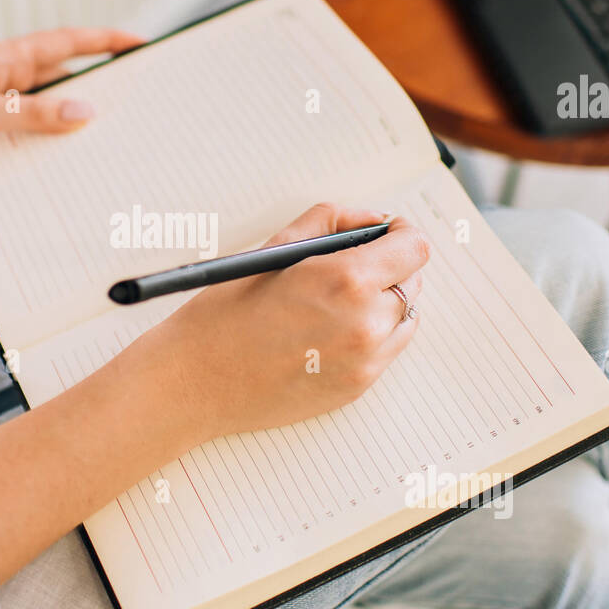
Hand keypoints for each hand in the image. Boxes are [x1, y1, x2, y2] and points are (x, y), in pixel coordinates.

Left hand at [0, 28, 142, 154]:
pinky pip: (21, 130)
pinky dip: (39, 143)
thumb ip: (30, 114)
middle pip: (65, 78)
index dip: (109, 42)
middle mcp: (5, 75)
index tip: (144, 44)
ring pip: (44, 109)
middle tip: (139, 105)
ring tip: (105, 146)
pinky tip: (51, 167)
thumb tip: (84, 112)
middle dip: (101, 88)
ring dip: (69, 125)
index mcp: (9, 58)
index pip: (72, 43)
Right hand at [135, 203, 429, 441]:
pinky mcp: (357, 388)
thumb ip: (332, 222)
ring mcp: (365, 362)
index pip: (414, 248)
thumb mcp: (275, 249)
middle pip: (412, 282)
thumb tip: (372, 220)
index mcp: (346, 280)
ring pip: (404, 319)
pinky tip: (328, 332)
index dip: (400, 235)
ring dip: (383, 304)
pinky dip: (370, 336)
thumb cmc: (225, 314)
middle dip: (389, 268)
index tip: (388, 234)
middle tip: (350, 267)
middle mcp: (365, 324)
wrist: (195, 381)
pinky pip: (386, 351)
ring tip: (336, 303)